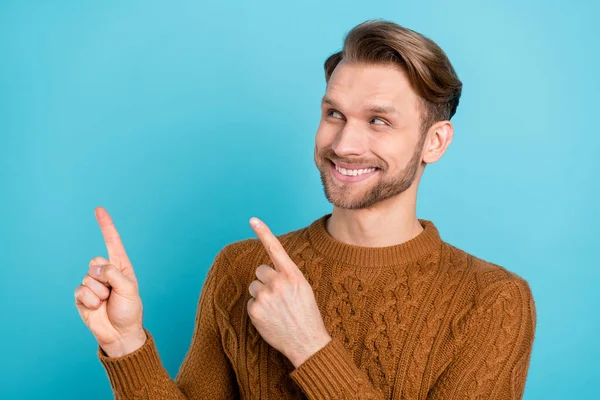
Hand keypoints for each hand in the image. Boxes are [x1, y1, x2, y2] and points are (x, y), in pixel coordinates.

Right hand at [74, 206, 145, 356]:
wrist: (119, 333)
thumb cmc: (129, 310)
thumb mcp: (129, 289)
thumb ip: (114, 274)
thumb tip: (96, 268)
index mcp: (120, 266)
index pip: (112, 242)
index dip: (105, 225)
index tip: (99, 209)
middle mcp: (105, 272)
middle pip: (96, 261)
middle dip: (104, 277)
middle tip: (112, 292)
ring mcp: (92, 283)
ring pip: (88, 278)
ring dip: (99, 292)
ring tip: (106, 302)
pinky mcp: (81, 296)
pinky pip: (81, 291)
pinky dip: (90, 301)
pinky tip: (96, 308)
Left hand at [247, 217, 331, 367]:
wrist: (307, 342)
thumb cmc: (307, 314)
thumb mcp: (303, 288)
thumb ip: (287, 275)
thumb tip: (269, 270)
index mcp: (292, 275)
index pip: (275, 248)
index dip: (263, 232)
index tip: (252, 219)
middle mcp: (277, 282)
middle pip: (260, 270)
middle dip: (265, 280)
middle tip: (278, 296)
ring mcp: (265, 296)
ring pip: (253, 286)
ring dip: (261, 294)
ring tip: (276, 308)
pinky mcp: (255, 310)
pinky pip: (251, 303)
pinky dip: (257, 310)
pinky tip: (270, 318)